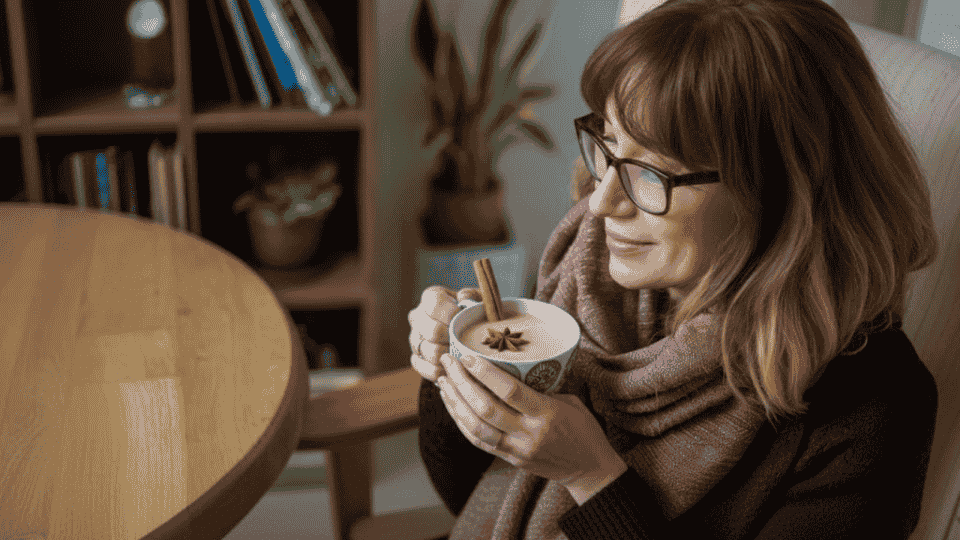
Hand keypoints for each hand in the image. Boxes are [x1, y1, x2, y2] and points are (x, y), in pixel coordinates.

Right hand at [407, 286, 481, 382]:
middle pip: (432, 331)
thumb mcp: (478, 300)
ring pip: (429, 351)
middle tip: (467, 342)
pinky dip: (440, 371)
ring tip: (463, 356)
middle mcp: (418, 316)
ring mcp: (415, 338)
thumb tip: (463, 297)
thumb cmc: (474, 314)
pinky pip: (424, 367)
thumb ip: (473, 296)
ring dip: (449, 356)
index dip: (450, 314)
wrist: (468, 332)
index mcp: (431, 297)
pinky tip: (453, 368)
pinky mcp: (416, 357)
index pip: (434, 304)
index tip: (464, 321)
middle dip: (453, 339)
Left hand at [436, 352, 625, 486]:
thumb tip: (514, 366)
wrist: (590, 470)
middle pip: (486, 408)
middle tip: (448, 362)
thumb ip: (542, 388)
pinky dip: (462, 422)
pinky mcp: (510, 459)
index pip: (509, 391)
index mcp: (547, 413)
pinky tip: (453, 405)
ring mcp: (517, 449)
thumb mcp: (570, 401)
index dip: (484, 373)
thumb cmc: (583, 429)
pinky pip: (479, 441)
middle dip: (462, 383)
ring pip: (476, 427)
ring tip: (444, 382)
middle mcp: (529, 433)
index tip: (466, 355)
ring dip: (456, 403)